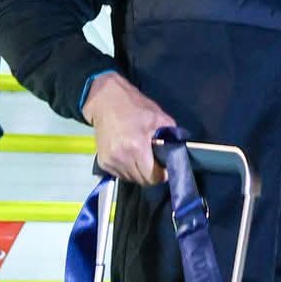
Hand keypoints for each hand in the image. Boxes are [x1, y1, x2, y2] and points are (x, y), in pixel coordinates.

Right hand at [83, 71, 172, 185]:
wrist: (105, 100)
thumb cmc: (133, 106)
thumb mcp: (158, 117)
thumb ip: (171, 136)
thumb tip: (177, 151)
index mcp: (137, 147)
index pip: (153, 177)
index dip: (163, 174)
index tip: (165, 167)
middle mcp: (122, 158)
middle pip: (143, 180)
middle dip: (152, 173)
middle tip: (154, 160)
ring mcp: (110, 161)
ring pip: (131, 179)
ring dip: (139, 172)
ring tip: (141, 156)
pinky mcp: (103, 162)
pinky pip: (120, 174)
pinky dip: (127, 169)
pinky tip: (129, 155)